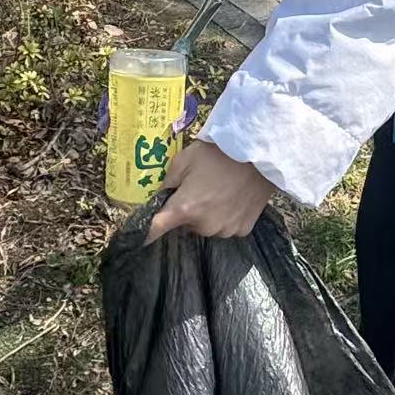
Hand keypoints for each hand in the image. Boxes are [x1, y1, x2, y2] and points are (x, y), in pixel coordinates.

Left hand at [144, 140, 277, 244]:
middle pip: (185, 224)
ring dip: (207, 214)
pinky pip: (225, 227)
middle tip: (198, 186)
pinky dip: (225, 216)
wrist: (259, 155)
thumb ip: (167, 182)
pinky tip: (233, 197)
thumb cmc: (218, 154)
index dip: (143, 235)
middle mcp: (203, 226)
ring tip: (219, 189)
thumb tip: (159, 197)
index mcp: (184, 209)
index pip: (155, 230)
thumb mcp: (184, 160)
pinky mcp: (242, 231)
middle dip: (187, 209)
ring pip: (206, 226)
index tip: (134, 240)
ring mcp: (225, 231)